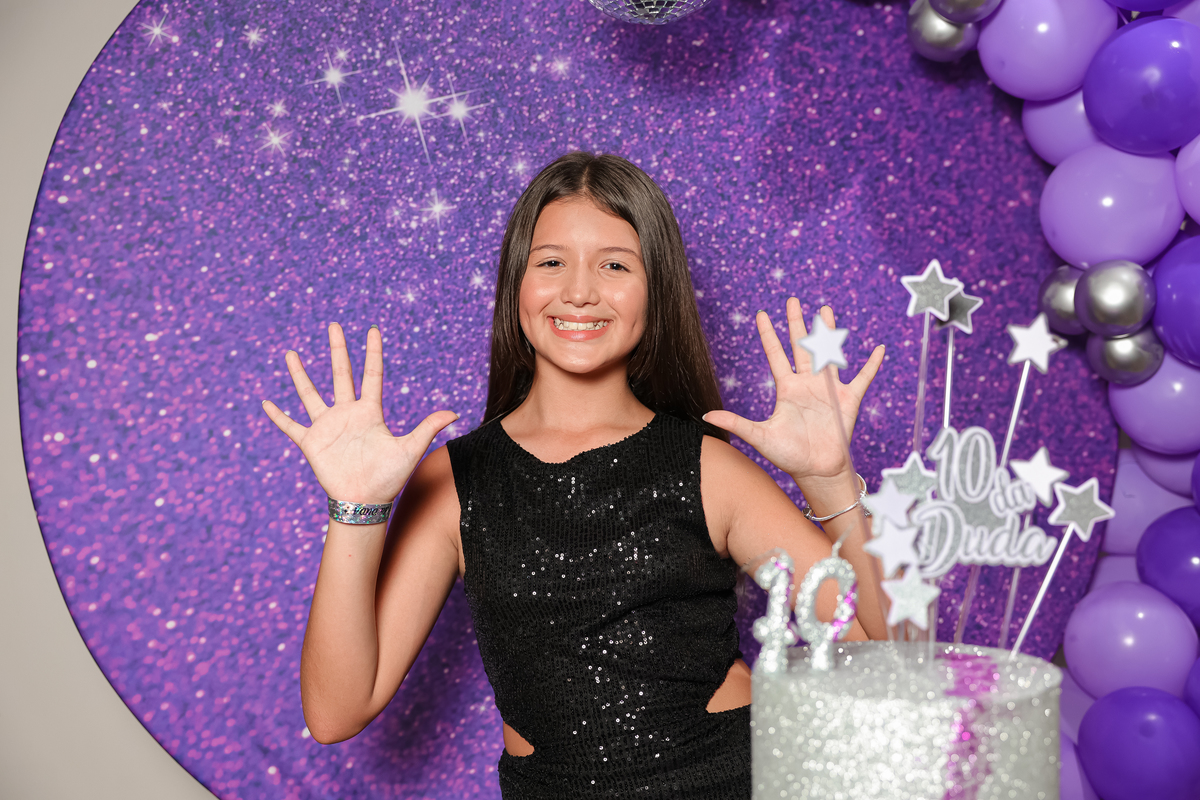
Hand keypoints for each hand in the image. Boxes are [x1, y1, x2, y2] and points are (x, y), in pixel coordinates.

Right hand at [261, 323, 457, 504]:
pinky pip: (291, 426)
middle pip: (341, 374)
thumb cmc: (389, 478)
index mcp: (370, 411)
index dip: (373, 353)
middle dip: (338, 350)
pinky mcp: (311, 443)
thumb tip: (456, 412)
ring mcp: (328, 426)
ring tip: (291, 354)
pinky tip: (265, 402)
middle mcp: (347, 413)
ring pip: (310, 394)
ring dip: (300, 375)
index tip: (372, 330)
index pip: (372, 375)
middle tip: (334, 326)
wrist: (365, 502)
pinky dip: (278, 416)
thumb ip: (428, 428)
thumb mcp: (410, 449)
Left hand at [704, 300, 883, 484]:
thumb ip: (737, 423)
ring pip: (829, 353)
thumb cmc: (788, 455)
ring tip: (825, 310)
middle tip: (792, 300)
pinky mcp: (849, 399)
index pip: (775, 355)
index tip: (761, 314)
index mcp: (787, 389)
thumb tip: (707, 416)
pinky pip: (863, 378)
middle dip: (796, 323)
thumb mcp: (760, 436)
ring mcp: (829, 389)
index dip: (768, 335)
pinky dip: (871, 365)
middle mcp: (807, 384)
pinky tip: (879, 349)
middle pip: (801, 346)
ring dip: (828, 332)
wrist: (816, 471)